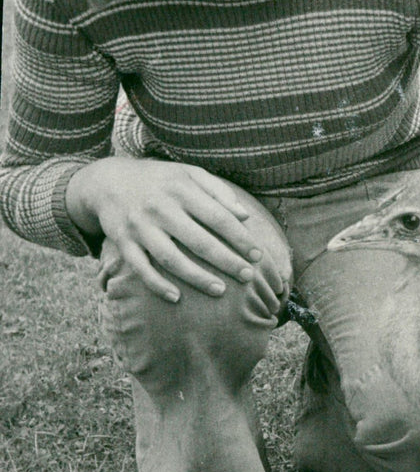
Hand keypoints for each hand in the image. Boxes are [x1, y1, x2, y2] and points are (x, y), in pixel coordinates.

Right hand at [66, 158, 290, 307]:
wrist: (109, 181)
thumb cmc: (161, 180)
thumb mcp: (190, 174)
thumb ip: (219, 191)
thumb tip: (245, 216)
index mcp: (181, 189)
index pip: (218, 217)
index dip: (240, 238)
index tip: (258, 255)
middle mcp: (160, 208)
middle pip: (199, 241)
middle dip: (226, 261)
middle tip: (247, 277)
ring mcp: (140, 227)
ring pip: (171, 258)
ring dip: (197, 277)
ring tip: (220, 290)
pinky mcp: (122, 243)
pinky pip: (140, 268)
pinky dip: (157, 285)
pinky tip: (176, 298)